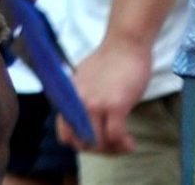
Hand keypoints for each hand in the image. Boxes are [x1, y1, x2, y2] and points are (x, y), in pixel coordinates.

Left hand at [67, 35, 152, 153]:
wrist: (126, 44)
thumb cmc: (110, 61)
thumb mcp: (84, 79)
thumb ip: (82, 99)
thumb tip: (85, 119)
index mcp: (70, 98)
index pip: (65, 134)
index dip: (81, 144)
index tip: (97, 141)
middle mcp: (79, 102)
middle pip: (81, 143)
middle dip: (98, 150)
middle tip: (113, 146)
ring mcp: (96, 104)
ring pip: (98, 143)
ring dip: (112, 150)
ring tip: (124, 144)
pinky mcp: (115, 105)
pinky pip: (115, 136)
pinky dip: (123, 144)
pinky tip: (130, 141)